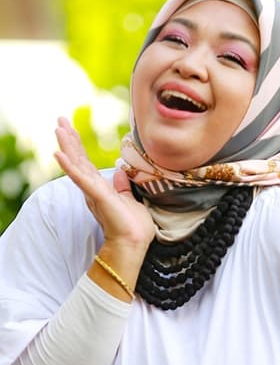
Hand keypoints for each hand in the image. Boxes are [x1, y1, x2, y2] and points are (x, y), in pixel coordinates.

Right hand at [54, 117, 154, 251]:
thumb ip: (122, 188)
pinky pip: (81, 179)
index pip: (87, 164)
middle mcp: (93, 189)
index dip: (79, 147)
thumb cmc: (134, 227)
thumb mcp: (130, 202)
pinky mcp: (97, 196)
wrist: (134, 244)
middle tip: (60, 120)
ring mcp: (94, 193)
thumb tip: (119, 172)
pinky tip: (59, 154)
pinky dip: (70, 166)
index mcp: (101, 190)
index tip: (72, 129)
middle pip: (79, 160)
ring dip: (67, 146)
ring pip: (77, 165)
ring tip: (58, 128)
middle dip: (70, 139)